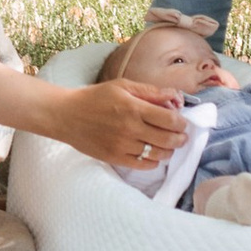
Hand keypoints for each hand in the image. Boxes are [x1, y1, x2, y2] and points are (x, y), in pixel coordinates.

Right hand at [54, 78, 189, 173]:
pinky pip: (143, 165)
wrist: (67, 115)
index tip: (183, 122)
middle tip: (182, 136)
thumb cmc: (95, 97)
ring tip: (170, 146)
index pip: (169, 119)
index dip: (181, 122)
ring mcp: (123, 145)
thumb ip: (150, 91)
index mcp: (134, 107)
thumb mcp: (123, 86)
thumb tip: (175, 97)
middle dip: (180, 138)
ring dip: (169, 151)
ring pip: (158, 154)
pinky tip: (154, 155)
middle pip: (167, 139)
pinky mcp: (115, 158)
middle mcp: (130, 128)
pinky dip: (154, 162)